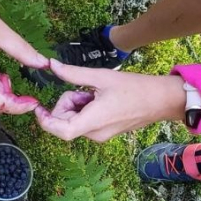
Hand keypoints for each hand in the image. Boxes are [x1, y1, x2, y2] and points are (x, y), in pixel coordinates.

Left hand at [34, 60, 185, 141]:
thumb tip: (51, 65)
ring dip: (76, 105)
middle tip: (83, 88)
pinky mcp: (104, 133)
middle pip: (65, 122)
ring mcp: (100, 135)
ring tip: (95, 92)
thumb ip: (73, 74)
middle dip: (66, 103)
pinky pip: (85, 122)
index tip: (40, 107)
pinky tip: (99, 98)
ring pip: (74, 121)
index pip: (61, 131)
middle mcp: (94, 134)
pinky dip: (84, 109)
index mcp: (93, 121)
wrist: (161, 100)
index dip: (46, 121)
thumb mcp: (101, 76)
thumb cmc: (134, 88)